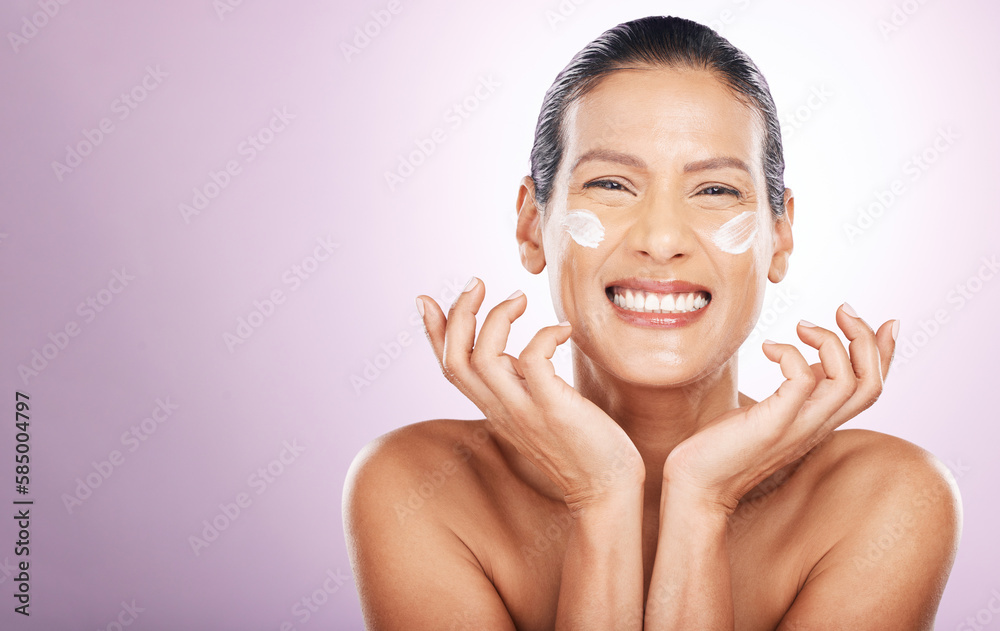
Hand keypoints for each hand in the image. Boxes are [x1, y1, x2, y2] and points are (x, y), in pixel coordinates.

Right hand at [416, 277, 643, 510]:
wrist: (607, 490)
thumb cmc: (581, 445)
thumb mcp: (537, 407)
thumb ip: (518, 382)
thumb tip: (510, 352)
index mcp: (493, 407)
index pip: (449, 367)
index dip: (432, 333)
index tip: (426, 299)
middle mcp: (500, 409)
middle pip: (455, 359)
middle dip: (459, 313)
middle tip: (479, 282)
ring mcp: (524, 411)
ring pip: (482, 359)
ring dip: (497, 318)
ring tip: (521, 297)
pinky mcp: (553, 410)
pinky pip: (531, 361)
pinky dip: (543, 335)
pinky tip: (563, 330)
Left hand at [663, 303, 897, 512]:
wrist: (697, 486)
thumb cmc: (725, 444)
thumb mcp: (773, 411)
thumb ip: (799, 391)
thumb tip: (815, 361)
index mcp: (821, 421)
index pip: (871, 389)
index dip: (886, 353)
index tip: (884, 320)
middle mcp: (817, 426)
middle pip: (871, 384)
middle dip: (866, 340)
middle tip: (843, 309)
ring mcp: (797, 428)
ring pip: (848, 383)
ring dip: (832, 342)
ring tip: (801, 325)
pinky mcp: (772, 425)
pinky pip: (801, 381)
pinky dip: (790, 354)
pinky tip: (767, 348)